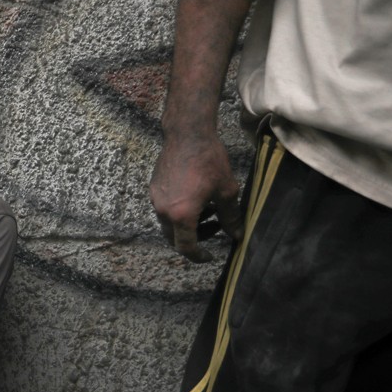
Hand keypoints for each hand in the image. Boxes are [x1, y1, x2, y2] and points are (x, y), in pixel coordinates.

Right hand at [149, 130, 242, 262]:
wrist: (187, 134)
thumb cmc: (209, 161)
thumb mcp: (226, 191)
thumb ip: (230, 217)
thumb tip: (237, 235)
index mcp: (181, 215)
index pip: (186, 247)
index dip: (198, 256)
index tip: (209, 256)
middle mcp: (164, 211)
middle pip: (175, 238)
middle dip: (194, 239)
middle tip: (215, 227)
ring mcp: (156, 200)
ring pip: (169, 224)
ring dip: (188, 224)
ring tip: (209, 209)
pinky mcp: (154, 189)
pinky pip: (165, 209)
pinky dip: (179, 212)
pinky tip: (195, 197)